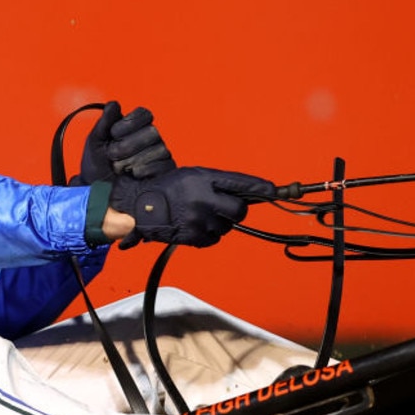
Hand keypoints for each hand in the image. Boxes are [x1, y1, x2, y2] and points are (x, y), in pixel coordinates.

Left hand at [75, 101, 175, 184]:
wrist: (99, 192)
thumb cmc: (97, 165)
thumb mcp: (96, 142)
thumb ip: (105, 122)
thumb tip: (114, 104)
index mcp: (137, 126)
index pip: (144, 114)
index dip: (128, 124)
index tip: (113, 134)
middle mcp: (152, 138)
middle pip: (152, 132)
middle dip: (128, 145)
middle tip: (112, 156)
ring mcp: (160, 155)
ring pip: (158, 149)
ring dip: (133, 160)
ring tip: (120, 169)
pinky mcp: (165, 172)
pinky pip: (163, 166)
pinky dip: (144, 170)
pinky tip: (132, 175)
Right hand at [109, 167, 274, 248]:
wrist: (141, 208)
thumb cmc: (166, 190)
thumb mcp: (191, 177)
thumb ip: (216, 183)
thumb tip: (244, 192)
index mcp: (204, 179)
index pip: (240, 183)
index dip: (260, 188)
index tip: (274, 190)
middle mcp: (204, 199)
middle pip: (239, 210)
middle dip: (237, 209)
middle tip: (227, 206)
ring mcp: (200, 220)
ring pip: (227, 226)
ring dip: (220, 222)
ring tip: (200, 214)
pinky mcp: (194, 236)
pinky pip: (214, 238)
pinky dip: (209, 233)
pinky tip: (195, 225)